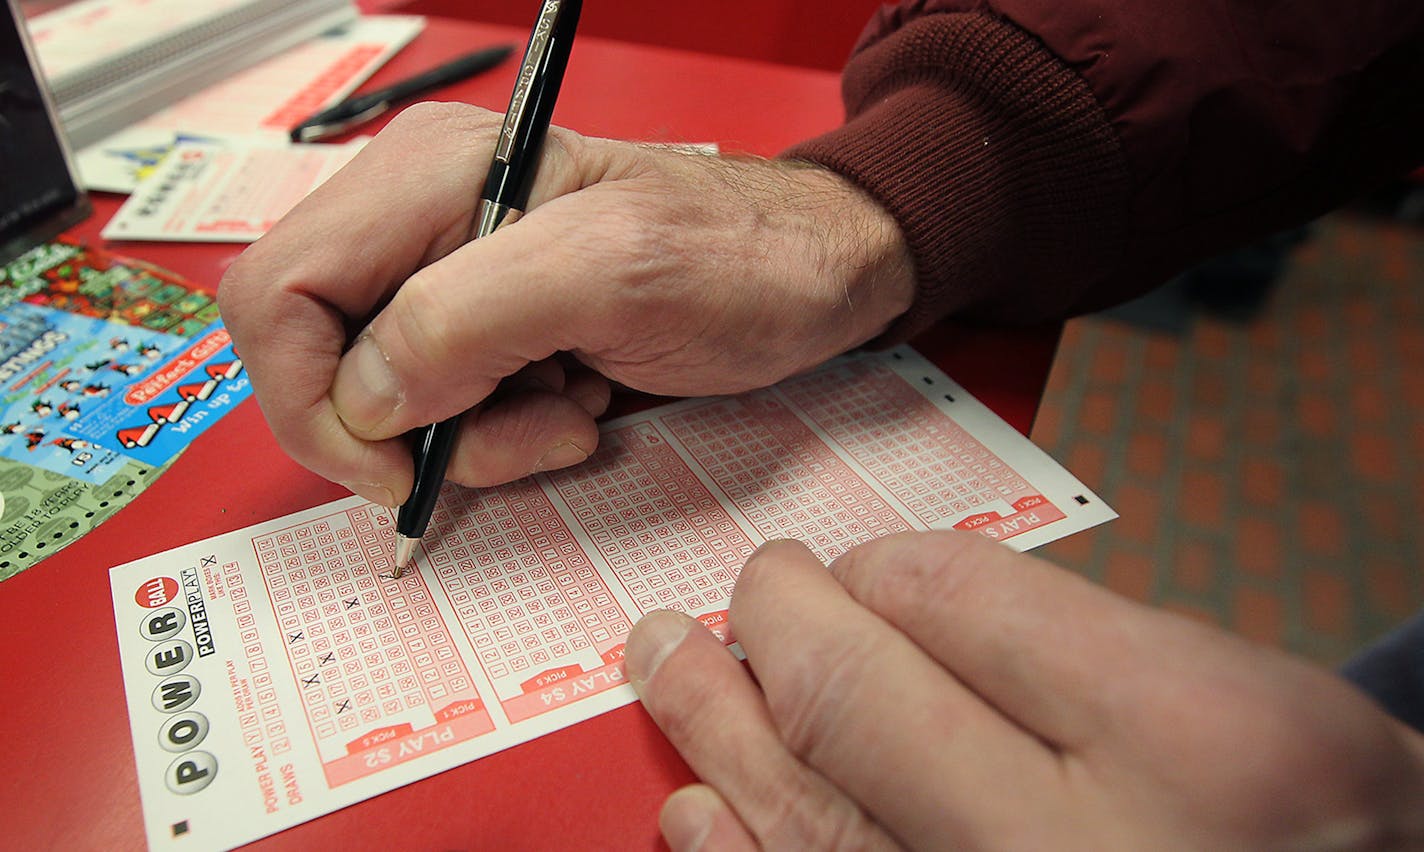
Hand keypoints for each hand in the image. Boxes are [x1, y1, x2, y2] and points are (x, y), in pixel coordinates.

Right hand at [218, 103, 913, 504]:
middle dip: (404, 429)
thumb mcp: (616, 274)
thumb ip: (470, 319)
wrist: (812, 273)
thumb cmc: (741, 256)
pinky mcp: (483, 324)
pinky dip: (496, 434)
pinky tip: (573, 401)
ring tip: (570, 410)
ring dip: (468, 438)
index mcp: (427, 176)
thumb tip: (361, 398)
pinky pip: (436, 408)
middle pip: (318, 356)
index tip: (403, 462)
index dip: (313, 399)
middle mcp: (417, 217)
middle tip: (525, 432)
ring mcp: (448, 273)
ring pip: (377, 398)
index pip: (279, 294)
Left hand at [625, 532, 1423, 849]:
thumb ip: (1058, 634)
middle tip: (751, 589)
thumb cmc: (1298, 814)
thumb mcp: (1232, 683)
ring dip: (715, 724)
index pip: (956, 602)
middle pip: (857, 705)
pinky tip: (696, 808)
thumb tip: (881, 598)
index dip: (880, 569)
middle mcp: (1082, 851)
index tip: (865, 570)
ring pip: (811, 814)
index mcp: (1190, 738)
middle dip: (779, 625)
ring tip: (666, 659)